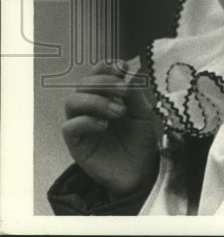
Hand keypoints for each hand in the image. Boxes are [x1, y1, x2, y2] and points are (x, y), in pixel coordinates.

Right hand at [62, 59, 159, 198]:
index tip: (122, 68)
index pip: (96, 72)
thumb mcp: (142, 111)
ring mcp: (81, 124)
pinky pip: (69, 127)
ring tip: (118, 111)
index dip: (106, 67)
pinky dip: (87, 121)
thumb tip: (129, 69)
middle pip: (83, 84)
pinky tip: (104, 125)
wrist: (140, 169)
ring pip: (72, 101)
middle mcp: (89, 107)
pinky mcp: (75, 143)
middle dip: (104, 82)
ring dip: (97, 101)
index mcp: (105, 95)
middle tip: (124, 91)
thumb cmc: (140, 138)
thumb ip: (134, 92)